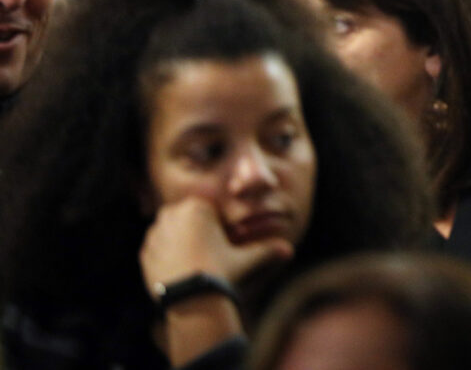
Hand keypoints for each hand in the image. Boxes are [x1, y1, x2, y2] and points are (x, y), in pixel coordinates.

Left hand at [139, 197, 293, 297]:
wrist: (190, 300)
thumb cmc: (220, 272)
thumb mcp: (246, 260)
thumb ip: (267, 250)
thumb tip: (289, 250)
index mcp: (196, 208)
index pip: (208, 208)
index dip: (218, 224)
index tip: (224, 239)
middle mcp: (171, 216)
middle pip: (187, 217)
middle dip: (197, 229)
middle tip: (210, 250)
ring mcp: (154, 235)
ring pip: (170, 231)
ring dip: (180, 240)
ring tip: (195, 260)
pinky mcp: (143, 254)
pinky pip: (157, 248)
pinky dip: (167, 255)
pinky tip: (181, 268)